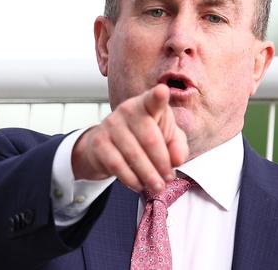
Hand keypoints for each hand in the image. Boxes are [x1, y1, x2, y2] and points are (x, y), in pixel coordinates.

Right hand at [71, 84, 188, 192]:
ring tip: (158, 186)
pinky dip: (131, 179)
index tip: (163, 92)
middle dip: (162, 163)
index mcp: (147, 104)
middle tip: (169, 178)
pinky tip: (139, 184)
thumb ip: (177, 146)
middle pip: (150, 139)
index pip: (153, 100)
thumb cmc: (143, 138)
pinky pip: (118, 165)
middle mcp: (128, 110)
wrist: (106, 146)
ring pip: (134, 155)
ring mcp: (111, 125)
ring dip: (149, 175)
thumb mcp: (166, 139)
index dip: (158, 96)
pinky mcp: (99, 142)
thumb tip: (177, 159)